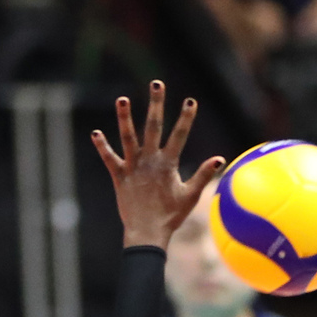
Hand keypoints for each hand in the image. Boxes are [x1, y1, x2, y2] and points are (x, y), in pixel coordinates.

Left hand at [91, 81, 224, 248]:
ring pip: (128, 137)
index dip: (186, 117)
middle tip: (156, 83)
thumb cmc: (171, 216)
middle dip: (155, 104)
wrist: (147, 232)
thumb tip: (220, 159)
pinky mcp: (119, 176)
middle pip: (153, 127)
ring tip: (122, 99)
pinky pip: (109, 158)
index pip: (179, 135)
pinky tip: (96, 133)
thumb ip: (204, 175)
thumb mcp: (191, 196)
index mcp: (168, 165)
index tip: (190, 100)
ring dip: (124, 118)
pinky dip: (102, 146)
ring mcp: (132, 167)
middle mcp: (149, 161)